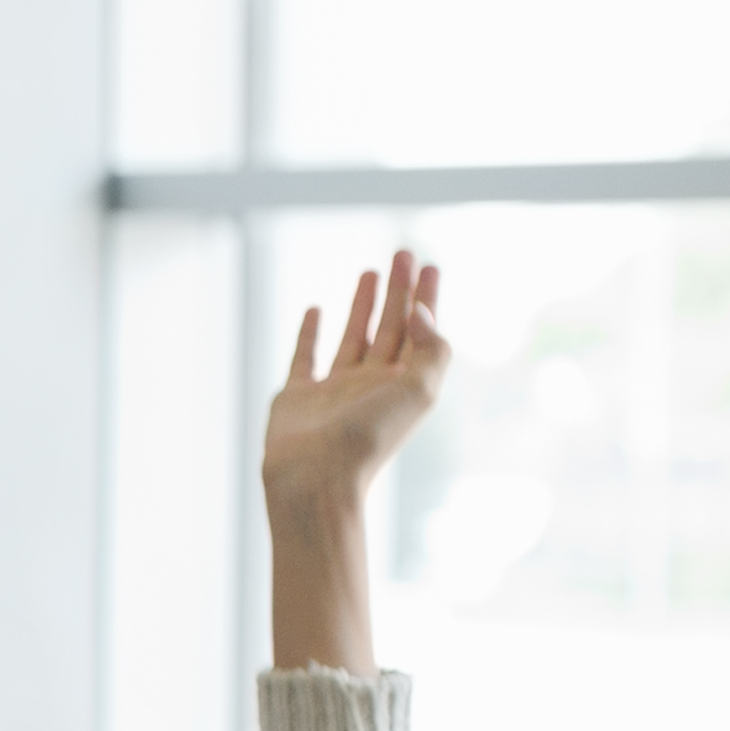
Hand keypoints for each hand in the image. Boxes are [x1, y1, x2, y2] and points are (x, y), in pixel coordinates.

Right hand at [259, 249, 447, 522]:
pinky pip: (305, 357)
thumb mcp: (420, 391)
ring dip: (363, 304)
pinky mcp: (297, 396)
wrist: (315, 477)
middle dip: (398, 290)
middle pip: (391, 327)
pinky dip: (309, 332)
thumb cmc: (369, 439)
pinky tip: (316, 310)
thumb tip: (421, 313)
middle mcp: (373, 384)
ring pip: (354, 336)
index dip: (427, 298)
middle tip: (402, 253)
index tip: (430, 266)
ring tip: (369, 271)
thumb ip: (432, 348)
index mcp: (404, 384)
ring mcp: (334, 390)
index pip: (421, 331)